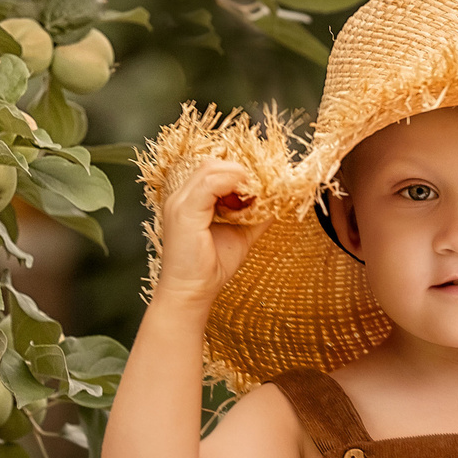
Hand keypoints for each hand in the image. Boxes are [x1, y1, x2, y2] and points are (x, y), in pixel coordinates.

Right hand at [152, 159, 265, 308]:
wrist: (192, 293)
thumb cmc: (211, 267)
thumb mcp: (241, 234)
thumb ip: (256, 216)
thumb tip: (277, 201)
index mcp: (190, 199)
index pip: (215, 169)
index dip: (240, 174)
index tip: (262, 189)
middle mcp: (181, 196)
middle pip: (213, 164)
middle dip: (242, 173)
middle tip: (261, 191)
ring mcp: (180, 202)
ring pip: (212, 169)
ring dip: (240, 179)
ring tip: (254, 198)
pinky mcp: (184, 212)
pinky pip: (210, 184)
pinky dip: (232, 187)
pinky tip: (245, 204)